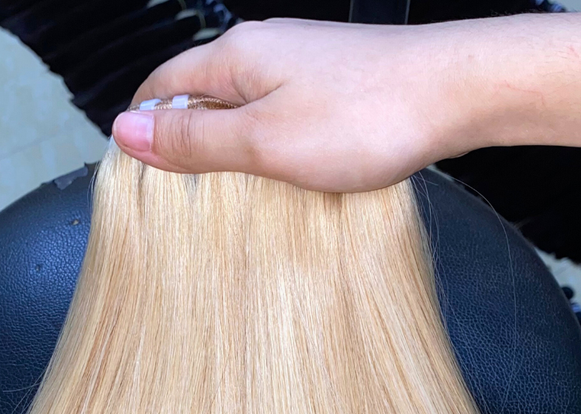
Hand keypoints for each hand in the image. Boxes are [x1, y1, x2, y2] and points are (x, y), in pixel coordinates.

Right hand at [111, 18, 496, 192]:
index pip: (162, 86)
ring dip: (231, 146)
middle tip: (188, 198)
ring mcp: (303, 64)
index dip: (144, 129)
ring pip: (243, 105)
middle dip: (187, 141)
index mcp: (235, 56)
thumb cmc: (364, 117)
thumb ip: (195, 141)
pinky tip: (284, 172)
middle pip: (201, 94)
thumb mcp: (263, 142)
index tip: (142, 177)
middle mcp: (265, 49)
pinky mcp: (334, 85)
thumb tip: (125, 132)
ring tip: (235, 192)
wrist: (455, 94)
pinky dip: (270, 143)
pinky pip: (282, 113)